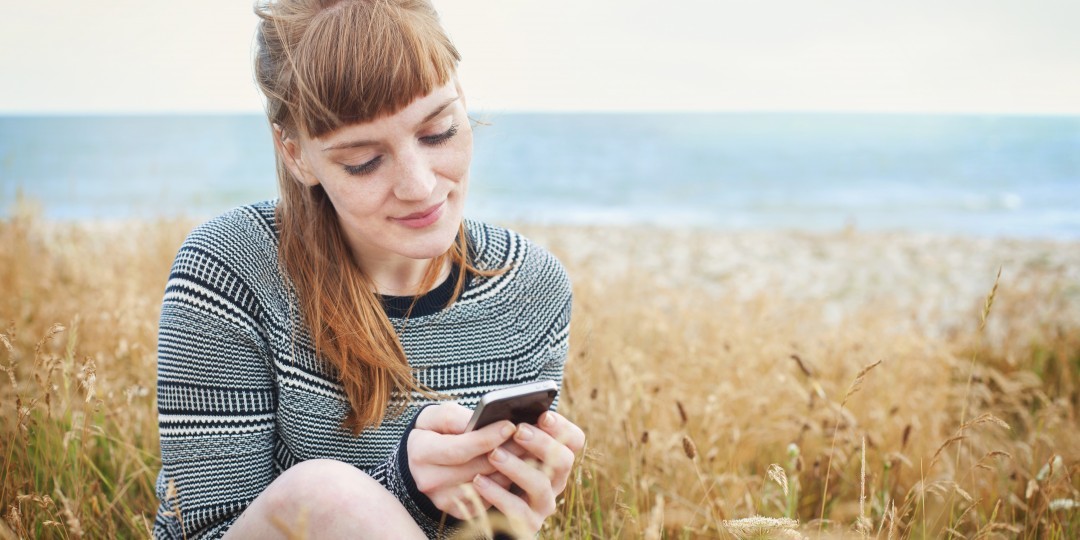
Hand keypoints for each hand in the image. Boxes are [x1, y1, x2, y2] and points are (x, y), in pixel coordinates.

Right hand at [407, 403, 517, 518]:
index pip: (459, 449)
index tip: (510, 426)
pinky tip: (516, 468)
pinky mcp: (458, 510)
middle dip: (506, 451)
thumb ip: (457, 417)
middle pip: (477, 468)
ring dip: (511, 468)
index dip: (487, 438)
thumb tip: (485, 422)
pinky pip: (489, 499)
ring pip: (488, 485)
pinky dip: (504, 484)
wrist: (422, 456)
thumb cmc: (434, 430)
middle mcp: (430, 481)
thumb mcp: (438, 415)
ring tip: (527, 450)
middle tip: (528, 437)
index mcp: (421, 453)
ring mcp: (443, 499)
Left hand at [472, 411, 585, 534]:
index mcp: (555, 456)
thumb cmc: (494, 466)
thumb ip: (511, 432)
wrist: (483, 510)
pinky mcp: (528, 523)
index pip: (574, 439)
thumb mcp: (505, 447)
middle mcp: (556, 480)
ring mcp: (544, 503)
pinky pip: (517, 509)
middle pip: (564, 460)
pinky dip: (497, 494)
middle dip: (541, 443)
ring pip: (540, 484)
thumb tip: (504, 414)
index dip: (562, 427)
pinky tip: (480, 481)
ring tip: (494, 455)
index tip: (543, 416)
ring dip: (517, 467)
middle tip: (518, 431)